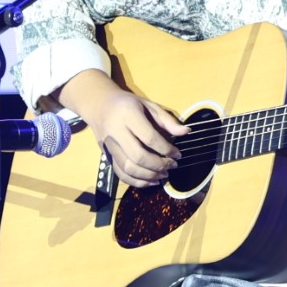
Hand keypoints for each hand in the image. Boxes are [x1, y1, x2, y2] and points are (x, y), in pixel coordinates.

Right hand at [56, 69, 187, 187]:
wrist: (100, 106)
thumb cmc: (128, 104)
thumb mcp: (149, 105)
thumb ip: (167, 120)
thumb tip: (186, 132)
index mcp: (128, 115)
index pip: (149, 137)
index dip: (166, 149)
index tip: (178, 154)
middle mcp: (115, 132)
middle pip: (138, 156)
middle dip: (159, 165)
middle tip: (172, 166)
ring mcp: (108, 146)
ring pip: (128, 168)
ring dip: (149, 176)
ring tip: (164, 175)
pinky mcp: (106, 156)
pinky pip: (120, 174)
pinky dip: (136, 182)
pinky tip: (151, 181)